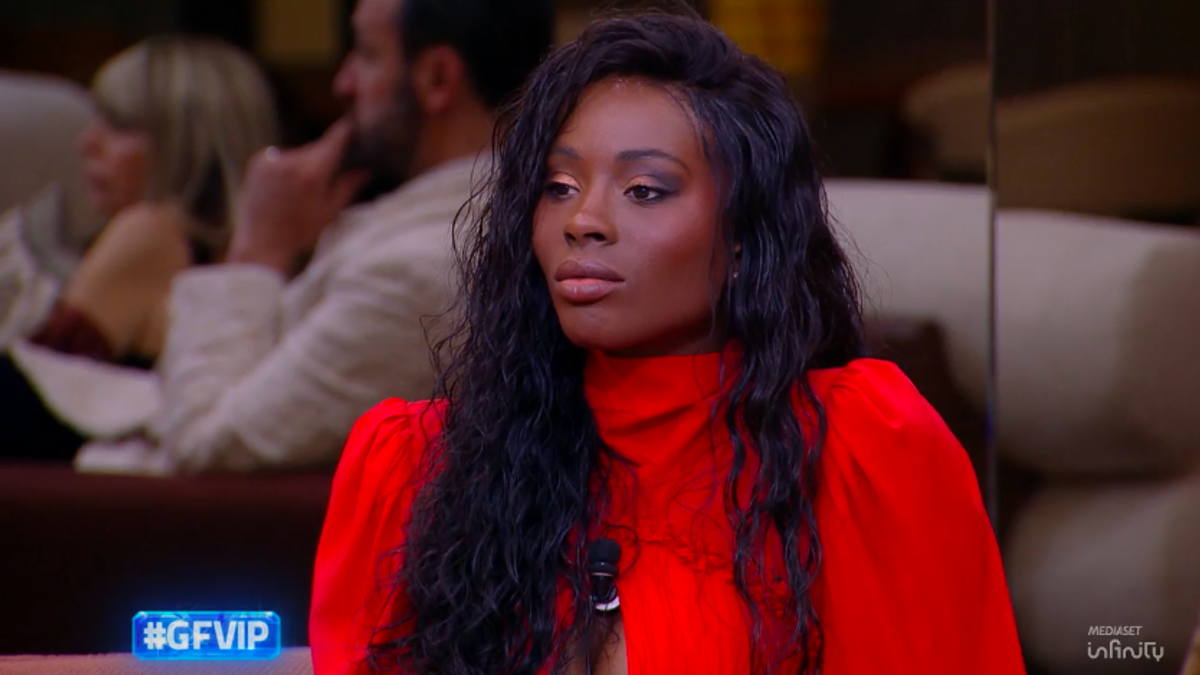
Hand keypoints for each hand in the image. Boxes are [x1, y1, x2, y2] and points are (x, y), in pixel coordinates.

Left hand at [227, 119, 369, 272]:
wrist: (261, 243)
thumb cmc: (301, 232)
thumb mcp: (331, 211)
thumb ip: (349, 185)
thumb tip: (366, 167)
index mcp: (312, 172)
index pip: (335, 139)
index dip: (347, 131)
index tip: (355, 124)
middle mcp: (291, 160)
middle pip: (317, 148)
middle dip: (325, 158)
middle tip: (328, 179)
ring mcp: (271, 159)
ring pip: (300, 153)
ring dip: (306, 164)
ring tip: (302, 191)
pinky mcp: (258, 162)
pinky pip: (281, 157)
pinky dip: (287, 167)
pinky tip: (285, 189)